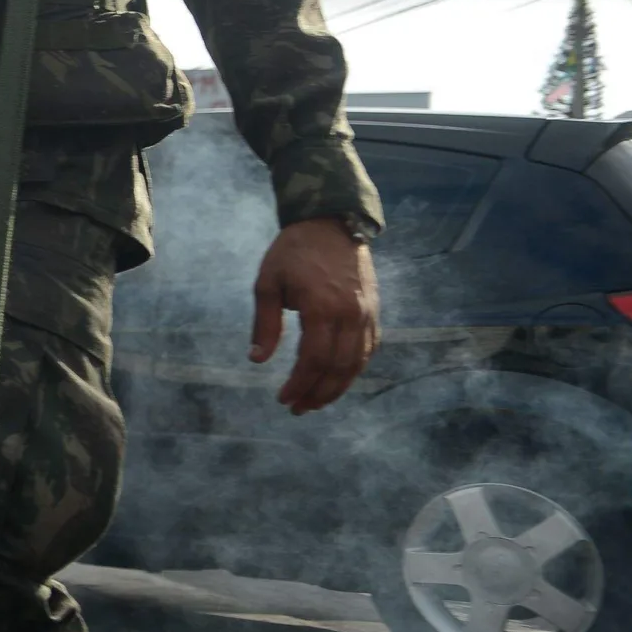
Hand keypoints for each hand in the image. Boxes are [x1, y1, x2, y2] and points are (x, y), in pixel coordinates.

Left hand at [250, 218, 378, 413]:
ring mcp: (367, 313)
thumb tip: (256, 360)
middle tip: (298, 408)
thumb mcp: (268, 283)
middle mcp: (350, 314)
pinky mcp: (375, 311)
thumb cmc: (293, 252)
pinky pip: (369, 348)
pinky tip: (338, 379)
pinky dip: (355, 369)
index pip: (313, 360)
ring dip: (338, 387)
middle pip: (339, 368)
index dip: (299, 384)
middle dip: (318, 393)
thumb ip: (265, 324)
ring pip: (357, 362)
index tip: (283, 399)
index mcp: (322, 307)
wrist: (331, 222)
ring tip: (316, 401)